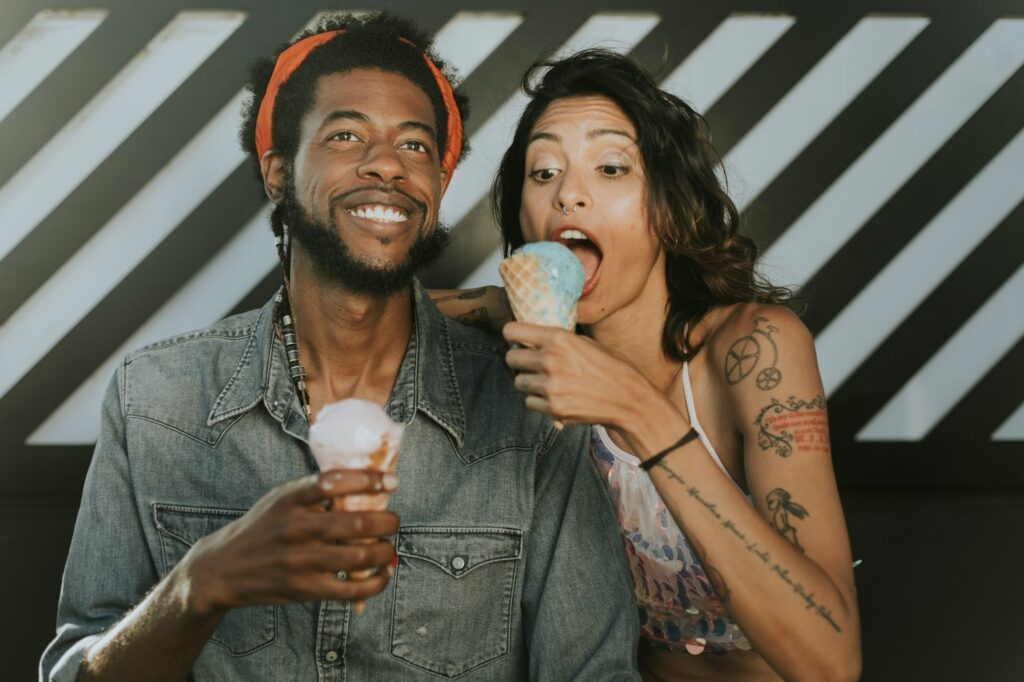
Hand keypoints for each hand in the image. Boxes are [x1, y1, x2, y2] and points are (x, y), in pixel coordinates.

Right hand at [181, 470, 398, 615]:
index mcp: (290, 498)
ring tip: (389, 547)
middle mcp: (295, 528)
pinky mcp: (304, 589)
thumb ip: (316, 491)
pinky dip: (376, 582)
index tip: (393, 482)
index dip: (370, 480)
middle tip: (394, 520)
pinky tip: (383, 573)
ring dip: (386, 551)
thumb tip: (368, 483)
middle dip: (387, 521)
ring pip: (360, 556)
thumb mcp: (281, 499)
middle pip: (355, 523)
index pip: (334, 482)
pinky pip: (352, 589)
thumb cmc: (263, 527)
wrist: (223, 569)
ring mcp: (300, 561)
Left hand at [503, 322, 670, 430]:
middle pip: (511, 358)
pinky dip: (539, 402)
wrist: (630, 400)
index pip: (512, 331)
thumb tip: (533, 340)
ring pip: (519, 382)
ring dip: (530, 383)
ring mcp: (551, 385)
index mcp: (559, 338)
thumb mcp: (587, 343)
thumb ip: (559, 341)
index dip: (512, 336)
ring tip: (550, 383)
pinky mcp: (553, 408)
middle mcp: (551, 359)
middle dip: (519, 361)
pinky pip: (530, 402)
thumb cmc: (613, 368)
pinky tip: (557, 398)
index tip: (516, 341)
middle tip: (533, 365)